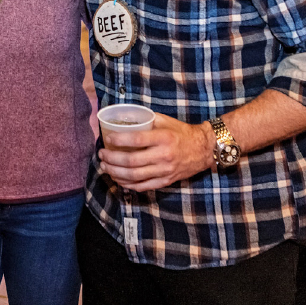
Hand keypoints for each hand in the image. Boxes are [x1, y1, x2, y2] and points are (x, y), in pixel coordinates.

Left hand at [97, 114, 215, 191]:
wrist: (203, 150)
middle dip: (112, 158)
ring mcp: (164, 171)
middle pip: (131, 161)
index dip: (119, 140)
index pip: (136, 139)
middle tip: (101, 154)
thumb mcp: (166, 121)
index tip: (108, 138)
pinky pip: (143, 186)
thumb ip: (147, 120)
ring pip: (134, 176)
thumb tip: (125, 118)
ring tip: (105, 166)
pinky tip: (118, 179)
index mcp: (163, 138)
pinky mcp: (165, 181)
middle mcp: (163, 156)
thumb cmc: (182, 133)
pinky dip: (128, 184)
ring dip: (116, 172)